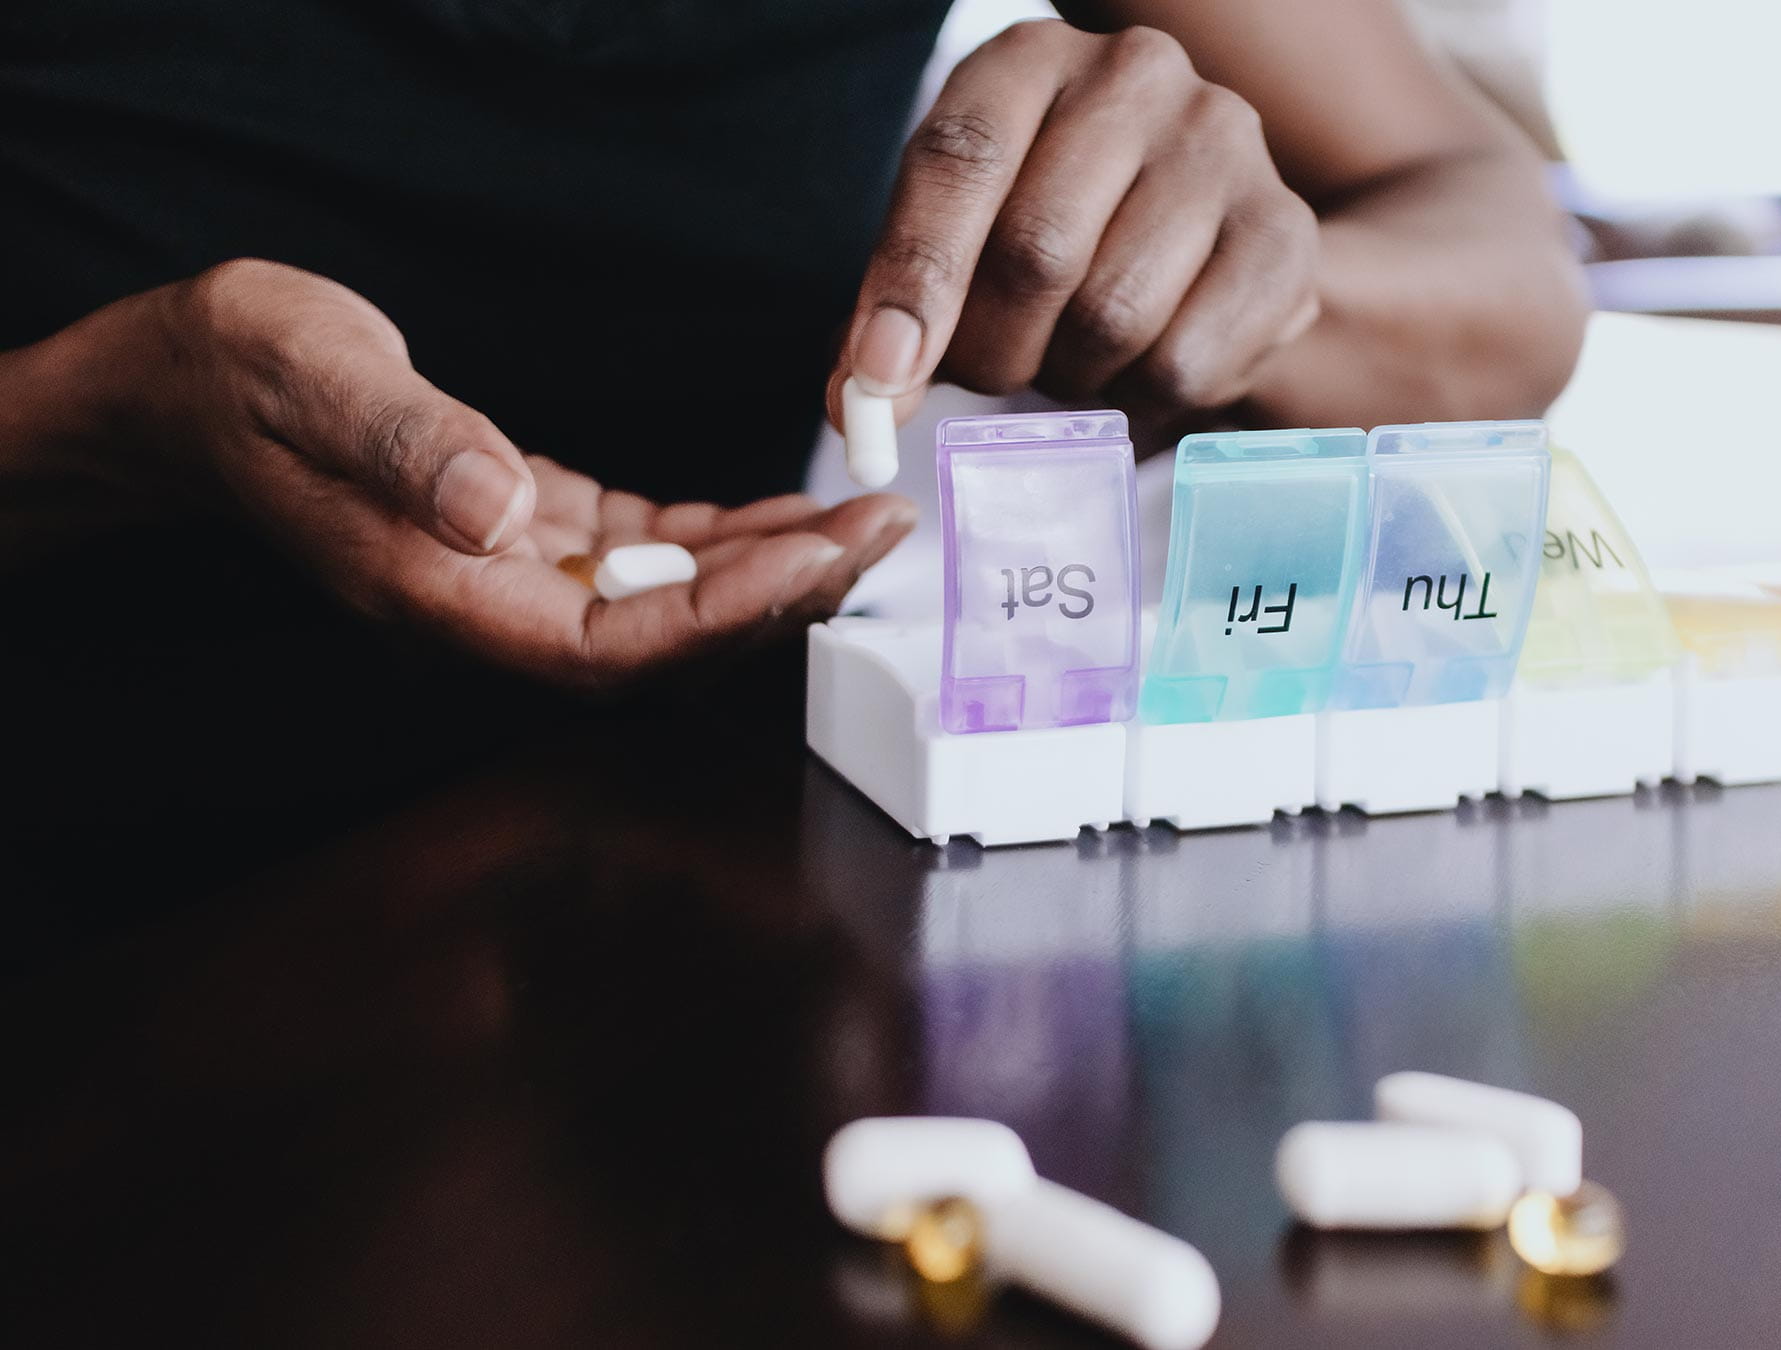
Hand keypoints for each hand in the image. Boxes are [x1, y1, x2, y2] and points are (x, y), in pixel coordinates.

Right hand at [108, 260, 913, 689]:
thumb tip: (498, 509)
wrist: (183, 386)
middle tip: (881, 532)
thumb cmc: (236, 375)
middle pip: (665, 641)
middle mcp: (487, 607)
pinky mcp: (529, 535)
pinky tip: (787, 510)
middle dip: (782, 594)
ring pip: (670, 602)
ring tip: (865, 520)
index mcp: (440, 594)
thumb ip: (404, 446)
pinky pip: (647, 557)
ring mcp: (512, 578)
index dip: (725, 615)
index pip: (612, 644)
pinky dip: (723, 537)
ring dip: (771, 568)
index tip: (819, 558)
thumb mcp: (308, 377)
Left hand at [826, 20, 1318, 430]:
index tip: (880, 378)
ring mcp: (1224, 145)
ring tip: (1070, 358)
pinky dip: (1140, 400)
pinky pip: (1185, 362)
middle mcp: (1136, 75)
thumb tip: (856, 406)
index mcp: (1030, 58)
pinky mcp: (1284, 233)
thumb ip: (895, 310)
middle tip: (989, 376)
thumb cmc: (1060, 227)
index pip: (959, 160)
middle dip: (993, 351)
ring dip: (1069, 376)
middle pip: (1037, 251)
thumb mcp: (961, 237)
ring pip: (1113, 316)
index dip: (913, 280)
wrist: (1209, 229)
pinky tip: (1135, 372)